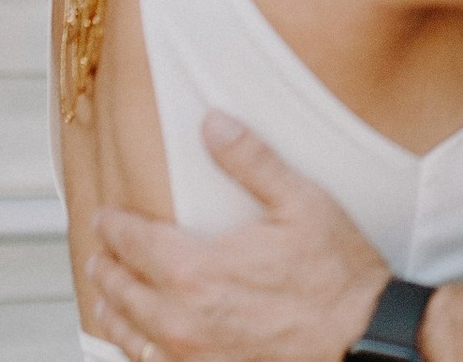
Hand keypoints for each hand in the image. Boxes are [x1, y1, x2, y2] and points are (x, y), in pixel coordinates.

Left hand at [87, 115, 385, 361]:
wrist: (362, 340)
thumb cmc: (337, 274)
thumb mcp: (300, 203)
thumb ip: (251, 161)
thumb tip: (214, 123)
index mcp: (197, 269)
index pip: (134, 242)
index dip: (113, 226)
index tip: (104, 216)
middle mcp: (183, 317)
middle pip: (122, 290)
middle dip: (107, 267)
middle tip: (100, 252)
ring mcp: (193, 355)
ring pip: (130, 335)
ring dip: (112, 312)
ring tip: (105, 299)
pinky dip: (138, 350)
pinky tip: (142, 343)